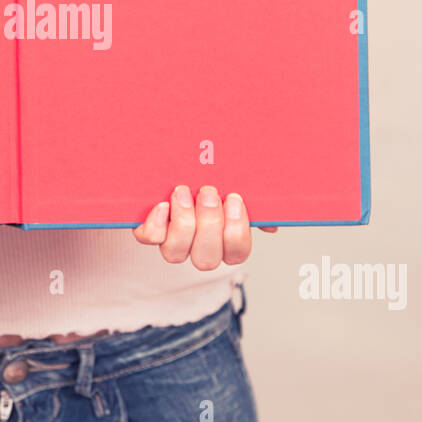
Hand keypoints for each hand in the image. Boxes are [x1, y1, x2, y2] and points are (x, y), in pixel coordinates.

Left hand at [132, 185, 276, 269]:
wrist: (176, 161)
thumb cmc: (211, 174)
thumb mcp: (237, 182)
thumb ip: (256, 202)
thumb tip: (271, 225)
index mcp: (225, 241)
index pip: (237, 252)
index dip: (236, 231)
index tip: (234, 199)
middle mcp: (199, 247)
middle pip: (207, 259)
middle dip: (209, 225)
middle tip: (208, 192)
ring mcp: (173, 241)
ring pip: (176, 254)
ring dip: (183, 223)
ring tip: (183, 192)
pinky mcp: (150, 231)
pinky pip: (150, 239)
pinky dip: (156, 224)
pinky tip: (162, 205)